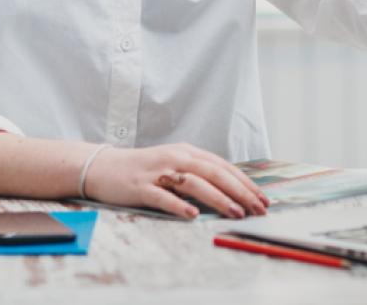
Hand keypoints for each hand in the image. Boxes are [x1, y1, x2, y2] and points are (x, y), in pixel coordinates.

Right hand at [83, 142, 268, 219]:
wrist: (103, 167)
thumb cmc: (144, 169)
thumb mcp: (175, 165)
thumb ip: (198, 174)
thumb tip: (230, 191)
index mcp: (187, 152)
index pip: (223, 167)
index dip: (245, 183)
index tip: (262, 199)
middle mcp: (176, 157)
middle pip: (214, 173)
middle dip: (240, 192)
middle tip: (257, 209)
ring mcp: (158, 171)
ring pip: (193, 183)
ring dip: (217, 198)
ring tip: (235, 212)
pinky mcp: (140, 186)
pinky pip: (162, 196)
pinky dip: (178, 205)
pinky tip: (192, 214)